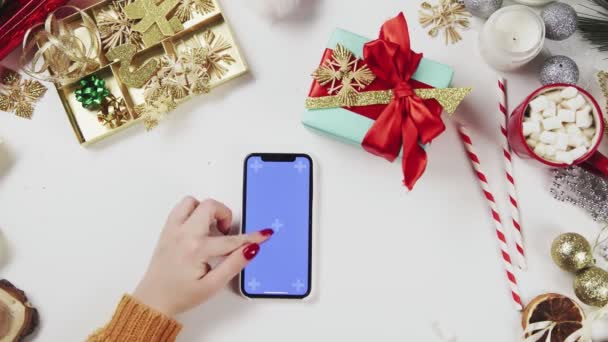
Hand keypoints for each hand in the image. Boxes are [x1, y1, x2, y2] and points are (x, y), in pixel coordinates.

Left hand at [133, 197, 271, 315]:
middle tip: (226, 233)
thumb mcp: (212, 285)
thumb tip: (252, 249)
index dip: (252, 237)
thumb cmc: (181, 295)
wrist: (154, 300)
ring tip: (211, 230)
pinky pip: (180, 208)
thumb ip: (234, 264)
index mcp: (196, 249)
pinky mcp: (166, 229)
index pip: (231, 239)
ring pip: (193, 202)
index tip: (264, 234)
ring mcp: (173, 229)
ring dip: (206, 211)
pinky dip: (192, 212)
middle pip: (210, 206)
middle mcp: (183, 234)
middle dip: (224, 216)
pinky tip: (198, 230)